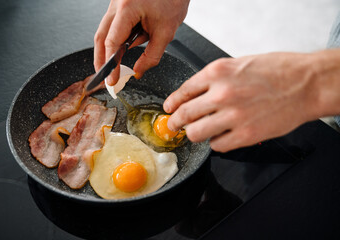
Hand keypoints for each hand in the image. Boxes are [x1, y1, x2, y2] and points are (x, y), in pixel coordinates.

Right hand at [94, 0, 189, 84]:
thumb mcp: (166, 32)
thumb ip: (151, 56)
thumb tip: (138, 71)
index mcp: (127, 8)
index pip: (112, 42)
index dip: (110, 64)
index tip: (111, 80)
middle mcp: (117, 3)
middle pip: (101, 36)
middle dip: (102, 59)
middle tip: (104, 76)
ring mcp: (117, 2)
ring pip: (107, 30)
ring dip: (114, 46)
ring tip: (130, 52)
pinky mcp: (121, 4)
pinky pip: (117, 24)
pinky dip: (122, 36)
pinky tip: (139, 36)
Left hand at [164, 52, 323, 151]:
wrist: (306, 83)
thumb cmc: (276, 71)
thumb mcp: (238, 64)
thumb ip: (214, 79)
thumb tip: (194, 94)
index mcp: (217, 72)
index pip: (183, 91)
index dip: (172, 102)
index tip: (169, 108)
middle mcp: (221, 94)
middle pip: (184, 114)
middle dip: (175, 122)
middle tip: (173, 125)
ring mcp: (233, 115)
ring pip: (196, 133)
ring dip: (194, 134)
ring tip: (198, 132)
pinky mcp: (245, 134)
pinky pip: (217, 145)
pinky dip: (216, 143)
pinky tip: (222, 137)